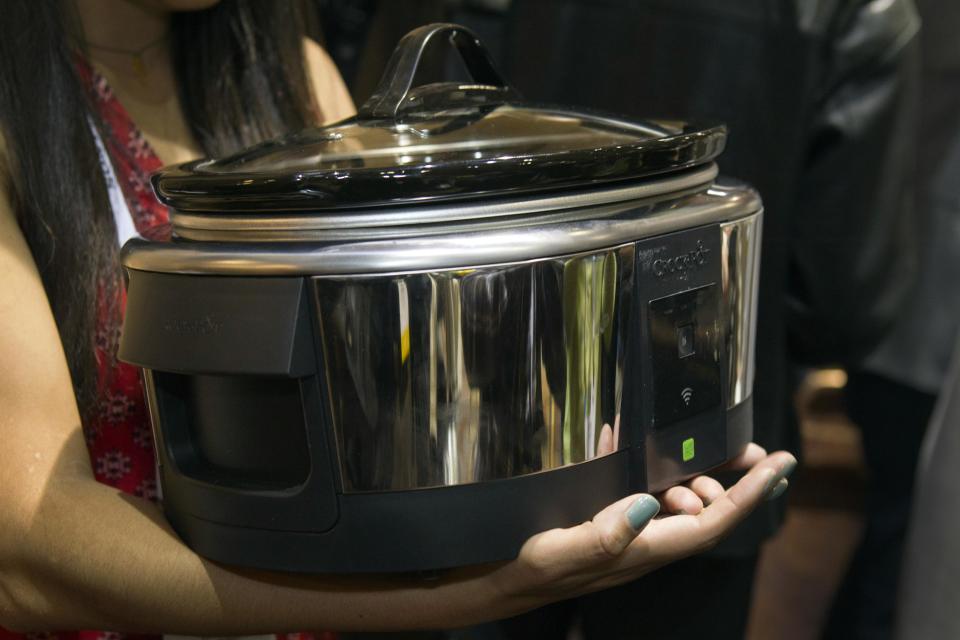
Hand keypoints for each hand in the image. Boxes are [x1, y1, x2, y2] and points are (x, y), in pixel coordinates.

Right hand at [485, 443, 794, 611]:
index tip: (781, 465)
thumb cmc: (529, 570)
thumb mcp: (561, 551)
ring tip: (689, 455)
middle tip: (744, 451)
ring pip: (677, 502)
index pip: (713, 522)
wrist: (499, 581)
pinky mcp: (604, 516)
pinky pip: (634, 487)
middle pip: (705, 512)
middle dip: (731, 481)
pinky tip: (623, 438)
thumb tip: (649, 505)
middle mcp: (643, 541)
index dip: (750, 493)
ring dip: (693, 476)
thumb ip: (605, 533)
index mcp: (643, 549)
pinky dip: (637, 461)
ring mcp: (626, 530)